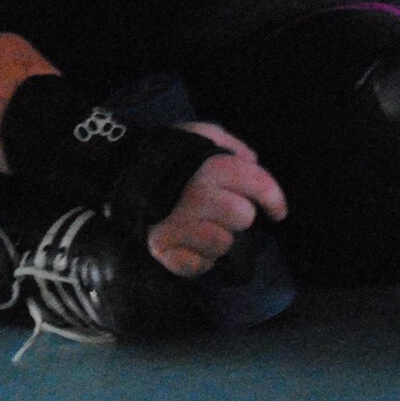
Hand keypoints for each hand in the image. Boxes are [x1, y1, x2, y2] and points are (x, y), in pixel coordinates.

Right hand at [144, 122, 287, 277]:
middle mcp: (197, 196)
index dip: (274, 199)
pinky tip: (188, 244)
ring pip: (223, 244)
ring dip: (218, 239)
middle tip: (222, 211)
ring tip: (201, 226)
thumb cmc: (170, 155)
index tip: (278, 212)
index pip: (258, 184)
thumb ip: (231, 146)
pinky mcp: (163, 249)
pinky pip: (198, 266)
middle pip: (243, 218)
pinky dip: (198, 259)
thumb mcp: (201, 134)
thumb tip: (253, 162)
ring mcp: (178, 225)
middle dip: (238, 216)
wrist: (122, 172)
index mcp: (212, 167)